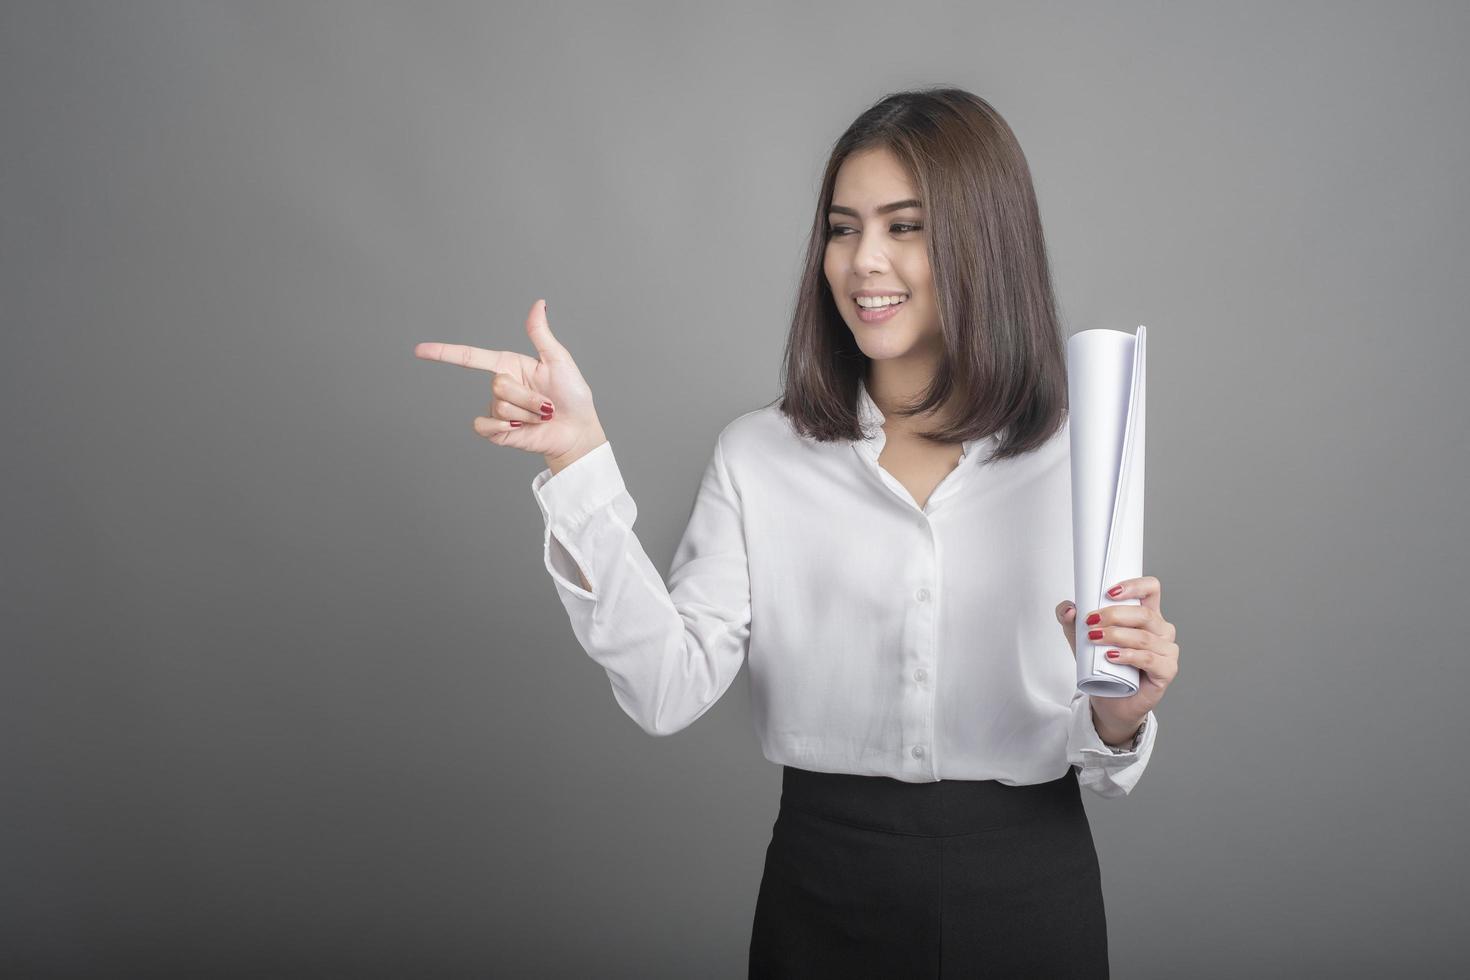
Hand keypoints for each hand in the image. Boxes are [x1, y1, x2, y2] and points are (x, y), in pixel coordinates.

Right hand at [413, 299, 605, 463]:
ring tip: (542, 416)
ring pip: (499, 406)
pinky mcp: (498, 431)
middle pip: (498, 384)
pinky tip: (523, 428)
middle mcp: (501, 385)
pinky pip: (485, 425)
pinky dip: (505, 427)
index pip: (471, 357)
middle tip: (547, 404)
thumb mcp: (558, 360)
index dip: (444, 353)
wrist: (578, 431)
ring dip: (528, 413)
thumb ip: (540, 334)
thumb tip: (538, 303)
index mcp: (510, 365)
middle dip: (528, 396)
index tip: (419, 350)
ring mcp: (498, 409)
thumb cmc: (572, 395)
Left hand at [1055, 575, 1179, 740]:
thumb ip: (1069, 618)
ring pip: (1144, 637)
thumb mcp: (1079, 637)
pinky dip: (1128, 656)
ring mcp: (1167, 650)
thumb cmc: (1101, 664)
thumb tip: (1070, 609)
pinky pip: (1149, 659)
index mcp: (1147, 615)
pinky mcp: (1166, 670)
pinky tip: (1111, 656)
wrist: (1108, 699)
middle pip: (1144, 614)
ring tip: (1094, 639)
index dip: (1134, 586)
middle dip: (1114, 615)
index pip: (1151, 589)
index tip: (1108, 592)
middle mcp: (1161, 630)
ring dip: (1116, 635)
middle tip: (1090, 622)